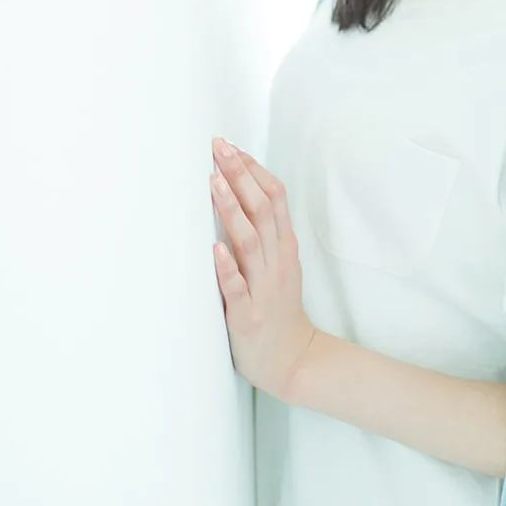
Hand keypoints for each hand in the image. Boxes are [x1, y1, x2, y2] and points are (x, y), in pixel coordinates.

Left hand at [209, 137, 315, 400]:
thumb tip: (239, 195)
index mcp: (284, 247)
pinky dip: (227, 266)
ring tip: (213, 183)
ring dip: (231, 210)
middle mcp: (277, 261)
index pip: (275, 197)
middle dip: (240, 176)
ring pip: (250, 241)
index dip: (254, 170)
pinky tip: (215, 247)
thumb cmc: (279, 308)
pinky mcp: (249, 314)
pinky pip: (238, 287)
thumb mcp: (279, 264)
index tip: (232, 147)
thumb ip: (264, 234)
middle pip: (263, 210)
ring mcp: (264, 287)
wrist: (292, 359)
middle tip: (219, 149)